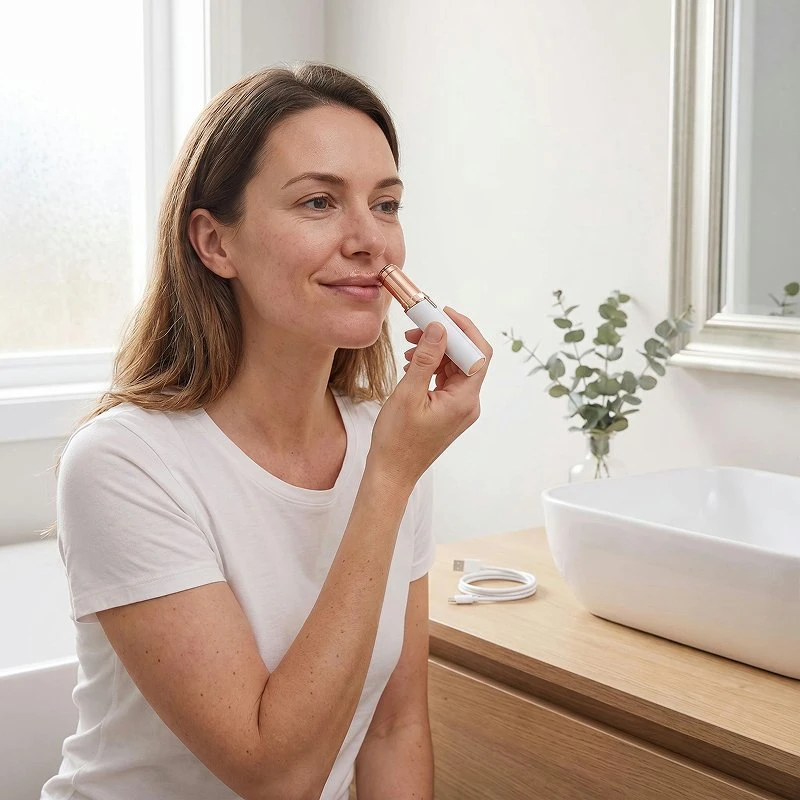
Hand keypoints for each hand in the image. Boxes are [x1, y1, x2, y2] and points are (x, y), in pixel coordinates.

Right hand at [368, 307, 491, 490]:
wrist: (392, 472)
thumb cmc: (397, 441)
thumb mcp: (408, 394)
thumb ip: (427, 358)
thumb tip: (439, 328)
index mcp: (464, 400)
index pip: (478, 354)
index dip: (463, 329)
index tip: (442, 314)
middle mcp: (468, 404)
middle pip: (467, 358)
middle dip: (443, 339)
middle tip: (416, 329)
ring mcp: (460, 408)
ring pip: (455, 368)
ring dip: (435, 353)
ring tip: (409, 349)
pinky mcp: (449, 411)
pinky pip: (446, 380)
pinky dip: (432, 368)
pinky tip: (412, 366)